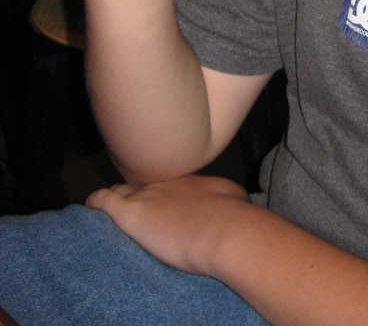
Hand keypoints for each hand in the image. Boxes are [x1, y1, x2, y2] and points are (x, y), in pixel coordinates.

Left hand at [86, 175, 252, 275]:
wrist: (225, 228)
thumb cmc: (235, 215)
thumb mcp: (233, 199)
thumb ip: (223, 199)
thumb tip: (230, 202)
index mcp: (189, 181)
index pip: (164, 182)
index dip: (158, 190)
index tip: (158, 200)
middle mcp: (167, 183)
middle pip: (142, 183)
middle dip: (136, 192)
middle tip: (133, 204)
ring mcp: (149, 195)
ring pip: (122, 190)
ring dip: (117, 197)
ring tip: (109, 205)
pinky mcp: (132, 213)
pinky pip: (105, 201)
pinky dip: (96, 202)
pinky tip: (90, 204)